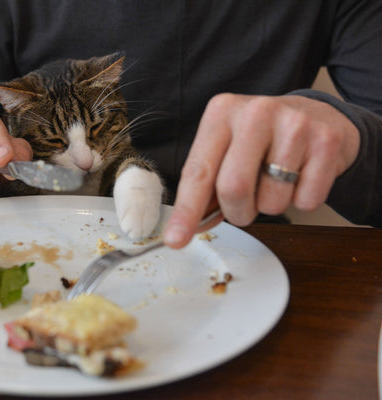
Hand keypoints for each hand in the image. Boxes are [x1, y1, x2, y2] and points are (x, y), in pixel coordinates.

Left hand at [164, 94, 360, 247]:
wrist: (317, 115)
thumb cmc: (262, 139)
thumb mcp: (227, 147)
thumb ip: (206, 185)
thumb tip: (186, 228)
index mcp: (221, 112)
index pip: (198, 172)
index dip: (186, 211)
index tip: (175, 240)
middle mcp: (255, 111)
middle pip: (233, 188)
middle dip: (237, 211)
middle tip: (244, 204)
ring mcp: (294, 123)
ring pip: (271, 200)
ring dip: (270, 206)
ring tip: (276, 180)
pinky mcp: (326, 141)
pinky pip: (306, 200)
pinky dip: (301, 200)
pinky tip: (301, 175)